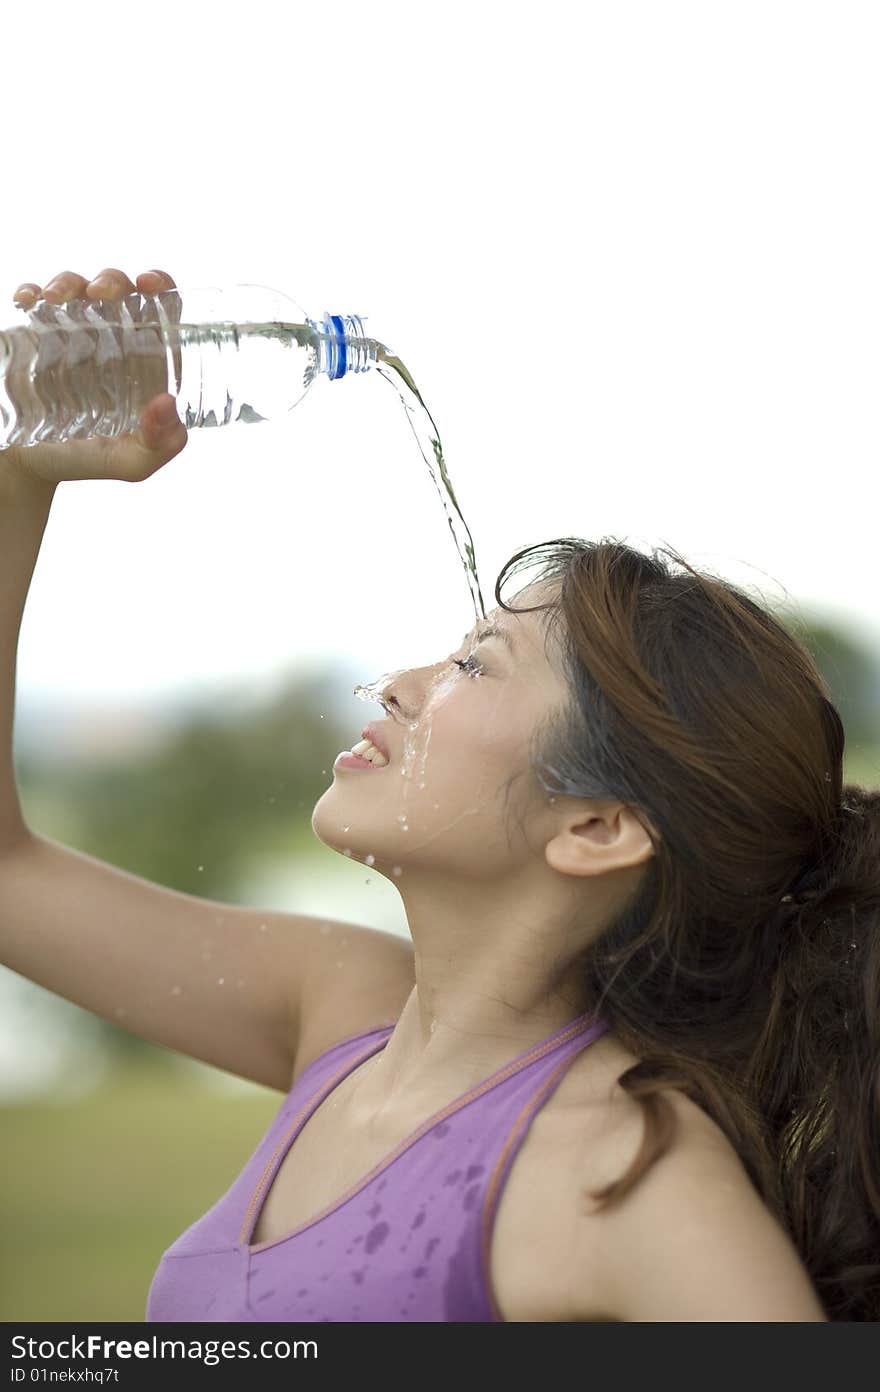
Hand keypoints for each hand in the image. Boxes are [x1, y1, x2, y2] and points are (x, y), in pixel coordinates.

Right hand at [3, 268, 187, 487]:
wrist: (28, 466)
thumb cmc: (85, 459)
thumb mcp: (129, 462)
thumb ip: (159, 445)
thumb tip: (167, 404)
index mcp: (143, 359)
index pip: (159, 307)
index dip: (160, 285)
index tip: (149, 284)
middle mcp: (109, 337)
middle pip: (117, 289)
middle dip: (111, 280)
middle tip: (100, 294)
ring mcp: (69, 332)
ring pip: (74, 287)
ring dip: (68, 282)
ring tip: (56, 298)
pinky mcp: (32, 333)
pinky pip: (31, 301)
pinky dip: (30, 293)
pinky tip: (28, 300)